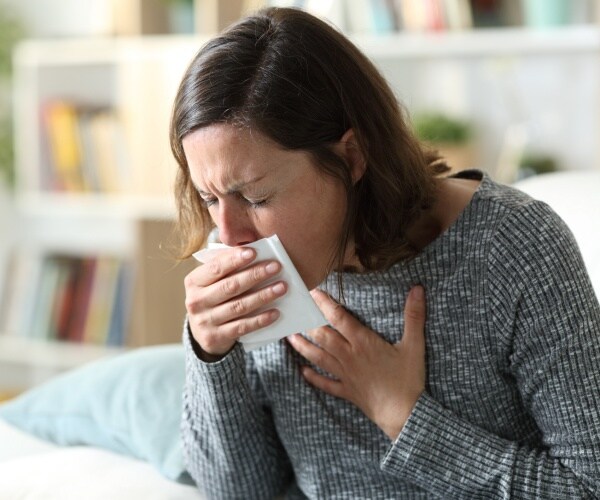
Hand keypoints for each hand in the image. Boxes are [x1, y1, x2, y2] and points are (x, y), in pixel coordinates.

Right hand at [184, 247, 286, 357]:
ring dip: (263, 296)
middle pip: (230, 286)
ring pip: (239, 306)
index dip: (234, 259)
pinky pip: (242, 327)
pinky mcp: (215, 337)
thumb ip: (226, 266)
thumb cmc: (213, 296)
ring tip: (281, 287)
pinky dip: (260, 319)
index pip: (215, 268)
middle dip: (255, 275)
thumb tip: (253, 251)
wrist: (202, 331)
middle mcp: (196, 301)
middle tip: (276, 267)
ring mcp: (204, 321)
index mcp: (194, 281)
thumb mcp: (212, 281)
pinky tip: (275, 312)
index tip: (254, 252)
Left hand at [287, 286, 426, 439]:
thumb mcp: (414, 345)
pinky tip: (303, 371)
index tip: (313, 292)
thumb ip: (414, 316)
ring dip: (303, 346)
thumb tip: (417, 289)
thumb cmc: (409, 380)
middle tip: (295, 312)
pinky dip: (313, 377)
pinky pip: (325, 384)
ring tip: (290, 336)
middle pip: (322, 336)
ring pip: (318, 358)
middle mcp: (349, 356)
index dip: (325, 304)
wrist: (404, 415)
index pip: (339, 318)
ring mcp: (345, 375)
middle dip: (308, 323)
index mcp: (363, 343)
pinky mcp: (347, 391)